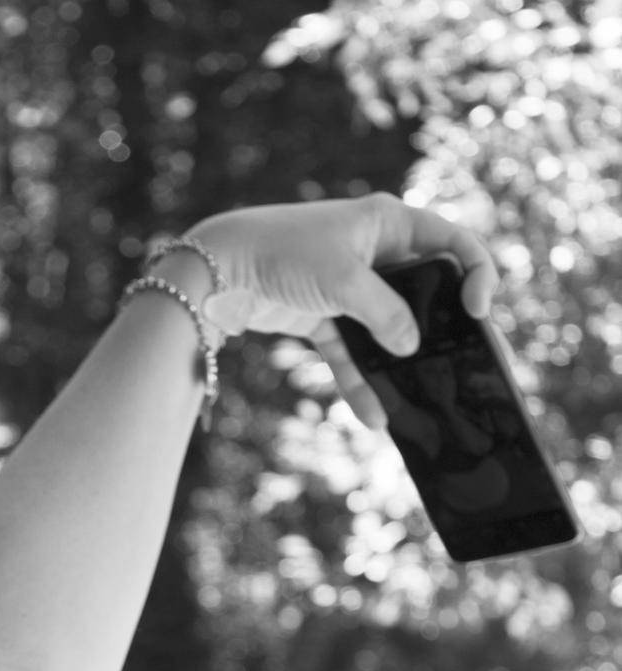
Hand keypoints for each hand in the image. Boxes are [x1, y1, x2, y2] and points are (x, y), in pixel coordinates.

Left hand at [192, 193, 499, 429]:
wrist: (218, 269)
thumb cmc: (283, 253)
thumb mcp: (343, 281)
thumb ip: (386, 314)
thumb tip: (412, 348)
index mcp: (391, 225)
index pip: (454, 243)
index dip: (477, 274)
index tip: (479, 311)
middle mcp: (377, 253)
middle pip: (428, 293)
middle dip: (448, 332)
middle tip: (477, 365)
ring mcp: (352, 288)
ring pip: (390, 331)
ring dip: (404, 366)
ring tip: (431, 399)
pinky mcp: (326, 318)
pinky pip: (353, 355)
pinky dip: (361, 383)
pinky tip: (375, 418)